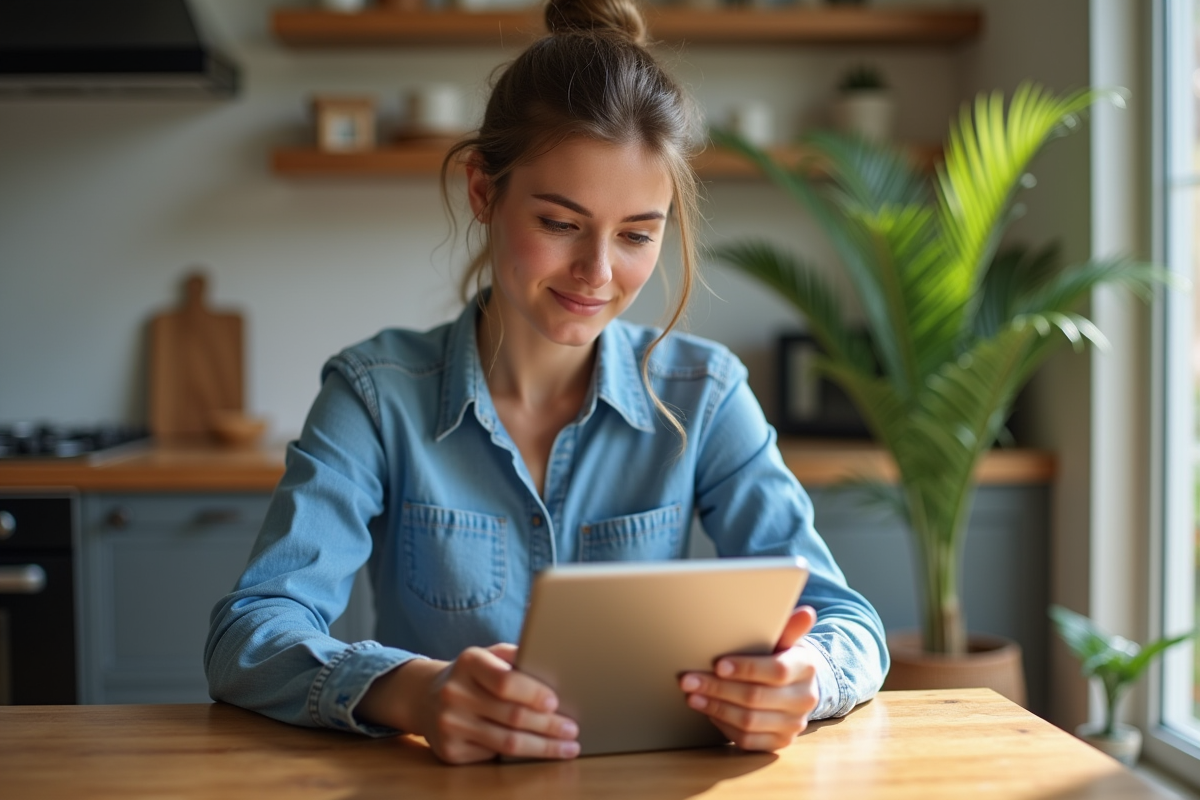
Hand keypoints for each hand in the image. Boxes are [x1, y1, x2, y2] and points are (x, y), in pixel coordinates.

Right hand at [357, 643, 579, 763]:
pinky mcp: (450, 751)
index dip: (533, 694)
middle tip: (572, 730)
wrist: (426, 697)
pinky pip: (494, 756)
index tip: (556, 702)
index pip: (505, 681)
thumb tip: (556, 670)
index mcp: (469, 661)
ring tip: (567, 747)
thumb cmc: (474, 675)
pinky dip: (521, 756)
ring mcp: (449, 724)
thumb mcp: (490, 655)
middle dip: (548, 725)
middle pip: (512, 716)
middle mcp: (454, 693)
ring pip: (507, 742)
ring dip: (543, 747)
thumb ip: (518, 658)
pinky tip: (539, 752)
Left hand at [678, 606, 819, 751]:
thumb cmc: (780, 655)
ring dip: (716, 708)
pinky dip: (724, 726)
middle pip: (756, 698)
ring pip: (749, 721)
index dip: (746, 669)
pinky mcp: (780, 742)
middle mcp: (805, 699)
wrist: (794, 684)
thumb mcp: (783, 639)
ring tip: (693, 696)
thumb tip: (805, 612)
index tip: (718, 665)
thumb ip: (787, 627)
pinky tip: (709, 712)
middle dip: (718, 689)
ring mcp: (794, 724)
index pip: (777, 671)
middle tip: (689, 680)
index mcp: (806, 667)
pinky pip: (748, 740)